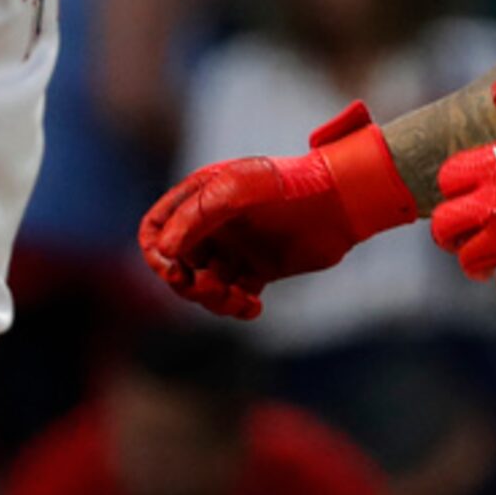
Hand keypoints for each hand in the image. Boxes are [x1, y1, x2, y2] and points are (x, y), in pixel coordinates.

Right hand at [139, 101, 418, 318]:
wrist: (340, 203)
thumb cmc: (289, 186)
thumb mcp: (236, 191)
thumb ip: (196, 217)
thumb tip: (163, 252)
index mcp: (199, 197)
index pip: (155, 229)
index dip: (156, 254)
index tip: (175, 272)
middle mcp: (212, 224)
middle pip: (176, 265)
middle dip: (188, 285)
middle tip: (213, 290)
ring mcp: (234, 247)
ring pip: (202, 286)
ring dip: (213, 300)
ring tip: (239, 301)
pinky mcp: (257, 269)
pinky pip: (231, 297)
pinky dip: (236, 308)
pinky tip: (253, 308)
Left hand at [430, 81, 495, 300]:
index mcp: (493, 166)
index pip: (447, 180)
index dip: (455, 189)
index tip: (467, 195)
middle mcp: (491, 205)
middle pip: (444, 227)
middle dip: (451, 233)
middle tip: (465, 236)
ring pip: (469, 262)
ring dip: (478, 263)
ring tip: (489, 263)